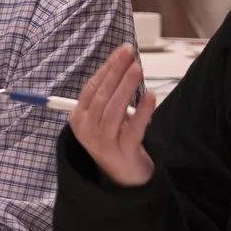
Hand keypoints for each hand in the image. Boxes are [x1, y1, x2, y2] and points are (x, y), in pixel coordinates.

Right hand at [69, 44, 156, 186]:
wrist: (124, 177)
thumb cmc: (114, 140)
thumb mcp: (102, 119)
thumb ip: (107, 97)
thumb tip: (123, 65)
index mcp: (79, 118)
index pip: (91, 88)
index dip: (107, 68)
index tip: (122, 52)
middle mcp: (87, 130)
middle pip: (102, 96)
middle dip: (116, 72)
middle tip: (130, 54)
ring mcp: (103, 142)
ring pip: (114, 110)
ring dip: (126, 87)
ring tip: (137, 69)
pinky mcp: (122, 152)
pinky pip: (133, 128)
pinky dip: (143, 111)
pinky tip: (151, 96)